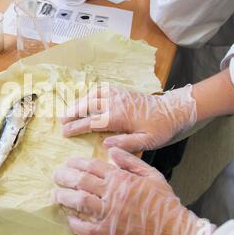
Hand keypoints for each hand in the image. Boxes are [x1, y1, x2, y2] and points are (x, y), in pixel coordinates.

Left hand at [53, 147, 215, 234]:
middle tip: (56, 176)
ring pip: (80, 201)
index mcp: (121, 178)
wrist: (174, 231)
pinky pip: (86, 227)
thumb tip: (112, 150)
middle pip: (81, 181)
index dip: (77, 163)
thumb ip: (131, 161)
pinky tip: (69, 218)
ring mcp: (109, 214)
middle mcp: (112, 194)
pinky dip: (75, 223)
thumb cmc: (164, 203)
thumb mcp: (152, 175)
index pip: (92, 166)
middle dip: (65, 177)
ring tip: (56, 194)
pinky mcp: (108, 233)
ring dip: (65, 196)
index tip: (68, 162)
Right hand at [61, 84, 196, 152]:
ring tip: (69, 111)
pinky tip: (85, 100)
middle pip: (88, 106)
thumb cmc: (160, 129)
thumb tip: (105, 145)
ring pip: (92, 96)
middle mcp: (115, 102)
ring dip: (79, 103)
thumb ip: (126, 144)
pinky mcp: (121, 90)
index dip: (76, 127)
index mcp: (119, 117)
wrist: (172, 110)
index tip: (65, 133)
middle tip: (61, 122)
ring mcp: (118, 94)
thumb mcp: (147, 141)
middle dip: (72, 113)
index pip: (92, 122)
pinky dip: (90, 93)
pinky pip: (100, 89)